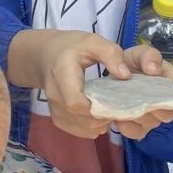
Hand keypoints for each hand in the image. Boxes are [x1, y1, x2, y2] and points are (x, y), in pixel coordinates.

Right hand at [7, 30, 172, 138]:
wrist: (47, 55)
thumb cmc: (72, 47)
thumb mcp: (93, 41)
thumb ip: (110, 54)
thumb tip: (126, 75)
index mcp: (63, 73)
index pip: (75, 103)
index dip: (97, 108)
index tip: (114, 100)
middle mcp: (55, 95)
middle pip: (80, 119)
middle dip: (104, 116)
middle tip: (119, 106)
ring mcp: (54, 109)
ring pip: (80, 128)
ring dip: (100, 124)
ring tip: (111, 109)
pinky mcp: (57, 118)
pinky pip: (77, 131)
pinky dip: (92, 128)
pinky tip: (101, 115)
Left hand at [114, 44, 172, 140]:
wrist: (112, 77)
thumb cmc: (131, 63)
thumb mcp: (140, 53)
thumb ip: (149, 55)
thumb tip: (153, 70)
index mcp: (172, 82)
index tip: (160, 92)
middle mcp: (166, 103)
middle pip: (168, 113)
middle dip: (152, 105)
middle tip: (136, 95)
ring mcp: (154, 117)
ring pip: (152, 123)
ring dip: (138, 114)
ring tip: (124, 102)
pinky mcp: (140, 129)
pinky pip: (137, 132)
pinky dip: (127, 125)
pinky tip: (119, 115)